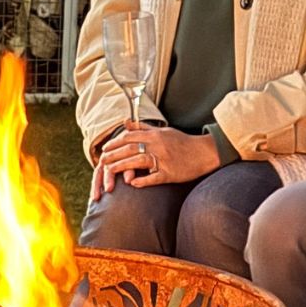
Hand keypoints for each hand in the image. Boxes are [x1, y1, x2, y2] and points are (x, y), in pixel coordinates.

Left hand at [91, 120, 220, 199]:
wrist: (203, 153)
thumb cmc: (182, 142)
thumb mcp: (163, 131)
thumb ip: (143, 128)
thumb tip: (125, 122)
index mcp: (155, 135)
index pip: (129, 137)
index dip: (115, 143)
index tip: (104, 149)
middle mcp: (158, 146)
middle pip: (130, 148)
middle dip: (113, 155)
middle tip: (101, 161)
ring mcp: (164, 160)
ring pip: (138, 162)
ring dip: (121, 167)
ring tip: (109, 172)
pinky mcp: (170, 173)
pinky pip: (154, 178)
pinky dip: (142, 181)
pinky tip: (132, 184)